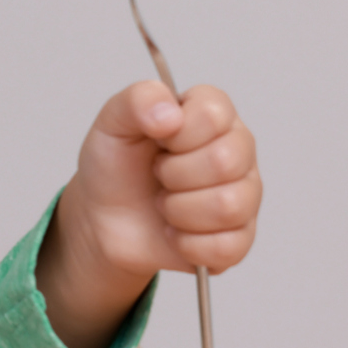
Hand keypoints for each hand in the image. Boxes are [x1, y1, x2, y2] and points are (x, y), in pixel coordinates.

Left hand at [36, 82, 260, 347]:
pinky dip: (187, 244)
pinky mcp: (239, 237)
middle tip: (158, 175)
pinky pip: (227, 247)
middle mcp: (238, 149)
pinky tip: (175, 232)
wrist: (103, 218)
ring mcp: (245, 194)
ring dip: (178, 211)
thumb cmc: (115, 165)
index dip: (176, 135)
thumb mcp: (113, 123)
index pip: (213, 115)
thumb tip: (171, 113)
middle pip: (225, 162)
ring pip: (228, 206)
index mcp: (213, 113)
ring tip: (165, 203)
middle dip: (173, 175)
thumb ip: (138, 100)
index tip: (157, 139)